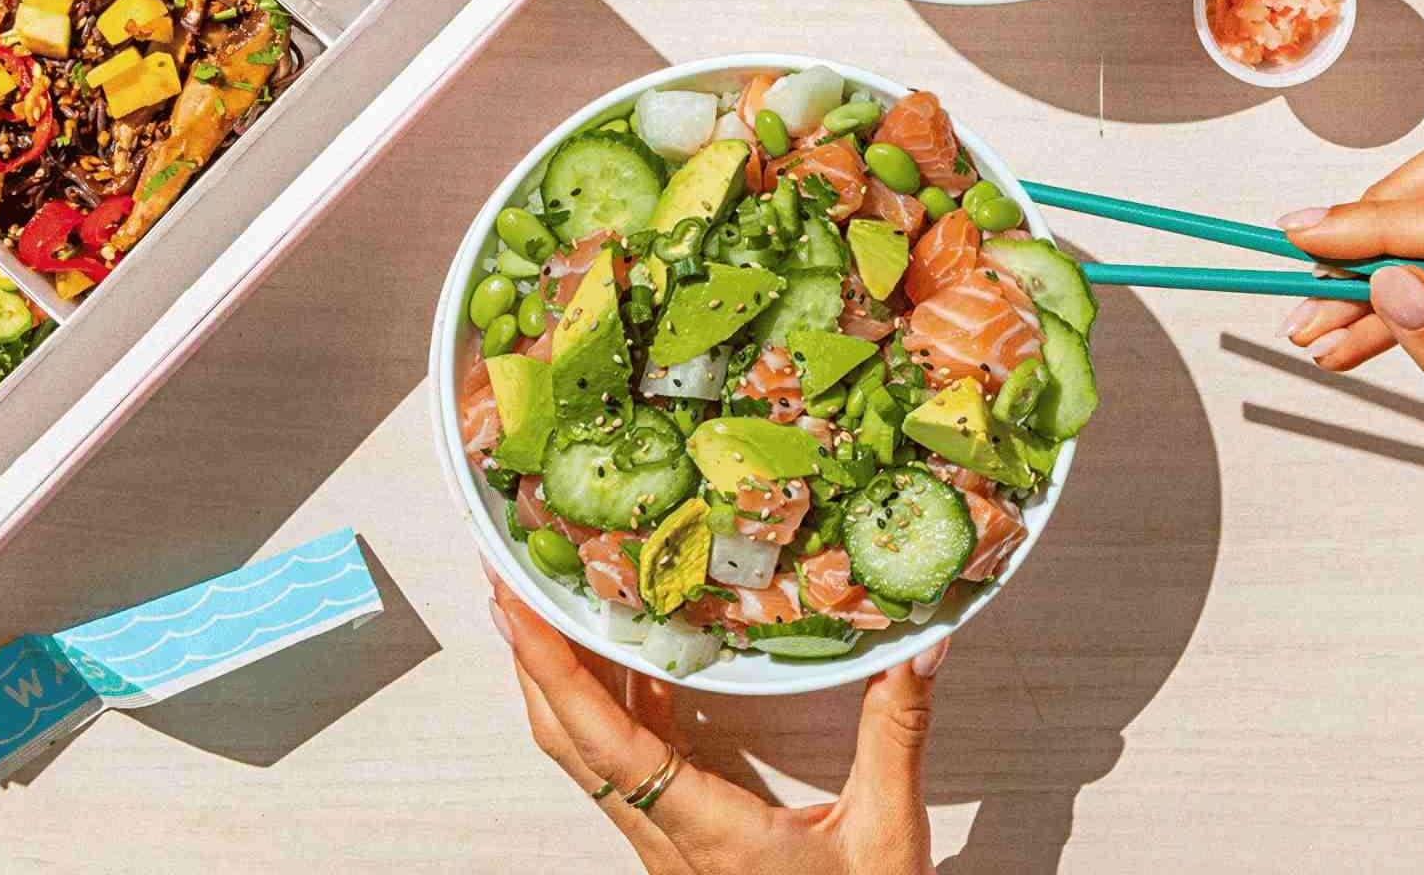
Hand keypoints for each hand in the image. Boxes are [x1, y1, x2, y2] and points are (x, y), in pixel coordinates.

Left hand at [488, 571, 938, 874]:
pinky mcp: (678, 843)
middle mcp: (667, 839)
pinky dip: (609, 704)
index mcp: (708, 834)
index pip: (605, 743)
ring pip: (588, 755)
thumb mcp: (887, 836)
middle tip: (508, 579)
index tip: (515, 606)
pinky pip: (624, 766)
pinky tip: (623, 661)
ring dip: (560, 680)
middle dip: (530, 658)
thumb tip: (916, 648)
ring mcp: (665, 844)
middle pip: (569, 743)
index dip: (551, 670)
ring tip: (548, 602)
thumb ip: (895, 736)